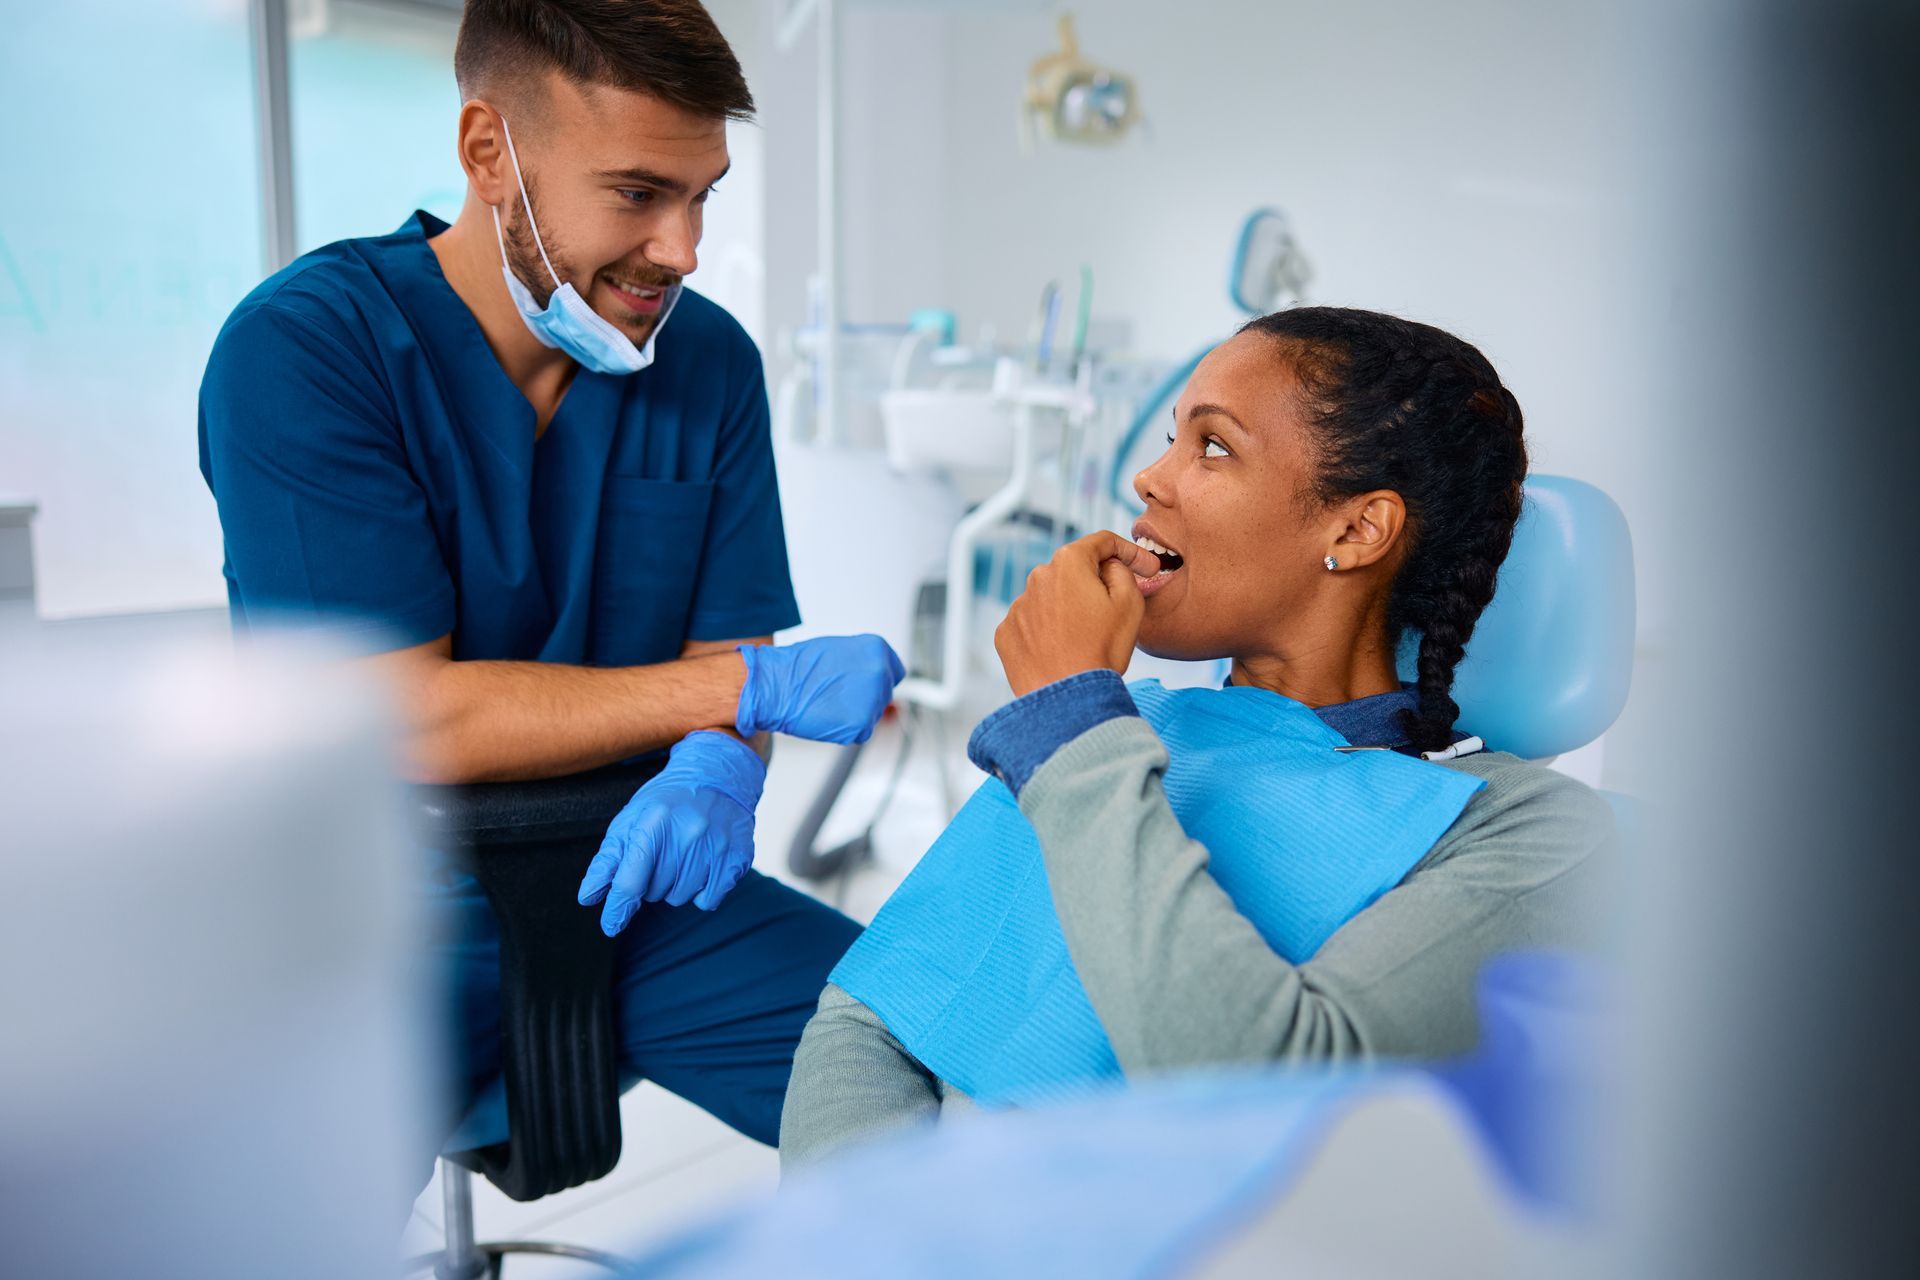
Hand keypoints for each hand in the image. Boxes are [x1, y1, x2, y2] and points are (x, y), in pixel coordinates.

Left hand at [577, 731, 764, 932]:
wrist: (718, 774)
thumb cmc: (667, 800)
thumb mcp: (631, 819)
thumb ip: (608, 860)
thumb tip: (587, 897)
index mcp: (653, 824)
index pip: (630, 881)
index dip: (617, 908)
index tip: (610, 926)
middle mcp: (687, 835)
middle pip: (654, 892)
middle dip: (652, 879)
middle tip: (663, 851)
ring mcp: (716, 847)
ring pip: (680, 897)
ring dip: (676, 884)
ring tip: (683, 854)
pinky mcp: (738, 858)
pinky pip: (707, 900)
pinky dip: (701, 890)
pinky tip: (703, 864)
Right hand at [735, 634, 905, 743]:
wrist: (776, 685)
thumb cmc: (799, 668)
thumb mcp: (839, 650)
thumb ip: (862, 662)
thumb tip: (870, 674)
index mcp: (877, 650)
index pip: (895, 672)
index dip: (878, 680)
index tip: (865, 685)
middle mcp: (880, 673)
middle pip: (883, 695)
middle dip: (864, 698)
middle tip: (836, 696)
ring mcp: (873, 700)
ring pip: (872, 715)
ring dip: (854, 715)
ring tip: (828, 703)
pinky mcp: (862, 725)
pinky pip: (860, 733)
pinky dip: (846, 730)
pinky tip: (827, 716)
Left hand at [993, 532, 1161, 696]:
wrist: (1067, 700)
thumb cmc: (1101, 651)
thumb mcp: (1130, 603)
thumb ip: (1122, 570)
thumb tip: (1109, 566)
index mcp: (1069, 562)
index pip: (1103, 542)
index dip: (1130, 551)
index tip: (1146, 567)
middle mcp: (1037, 577)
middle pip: (1074, 571)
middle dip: (1095, 584)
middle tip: (1115, 612)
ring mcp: (1018, 606)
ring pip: (1052, 598)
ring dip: (1069, 609)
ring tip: (1086, 640)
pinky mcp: (1006, 632)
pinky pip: (1033, 623)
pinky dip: (1048, 631)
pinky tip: (1063, 651)